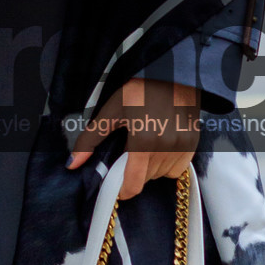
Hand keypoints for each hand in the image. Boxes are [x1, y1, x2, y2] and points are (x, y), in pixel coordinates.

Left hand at [68, 76, 198, 198]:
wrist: (172, 73)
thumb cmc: (139, 90)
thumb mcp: (112, 111)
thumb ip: (91, 139)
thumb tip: (71, 164)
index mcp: (144, 142)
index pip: (134, 184)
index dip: (124, 190)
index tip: (118, 187)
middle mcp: (165, 148)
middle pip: (146, 179)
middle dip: (134, 171)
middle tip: (130, 151)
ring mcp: (182, 147)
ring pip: (161, 175)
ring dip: (151, 168)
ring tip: (147, 146)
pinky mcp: (193, 144)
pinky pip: (177, 169)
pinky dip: (168, 165)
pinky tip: (161, 147)